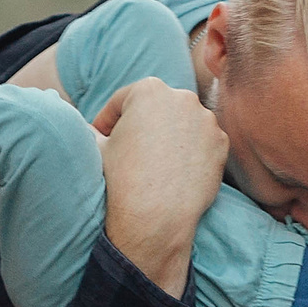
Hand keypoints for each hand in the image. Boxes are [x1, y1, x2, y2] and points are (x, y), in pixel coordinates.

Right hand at [93, 78, 226, 295]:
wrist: (155, 216)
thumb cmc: (121, 178)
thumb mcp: (96, 147)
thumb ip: (90, 129)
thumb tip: (85, 128)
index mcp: (148, 90)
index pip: (123, 100)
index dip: (108, 119)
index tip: (103, 135)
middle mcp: (182, 97)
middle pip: (157, 108)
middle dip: (143, 123)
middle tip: (131, 147)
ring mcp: (206, 120)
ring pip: (183, 123)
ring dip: (170, 136)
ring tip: (156, 161)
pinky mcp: (222, 143)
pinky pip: (202, 142)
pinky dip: (191, 152)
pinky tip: (177, 170)